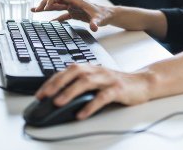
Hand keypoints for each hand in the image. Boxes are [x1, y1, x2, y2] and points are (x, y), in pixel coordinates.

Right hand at [32, 0, 112, 31]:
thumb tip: (94, 28)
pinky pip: (62, 15)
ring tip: (35, 11)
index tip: (46, 7)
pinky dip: (55, 18)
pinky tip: (49, 23)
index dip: (52, 0)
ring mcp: (73, 8)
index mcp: (77, 1)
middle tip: (35, 10)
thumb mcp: (100, 19)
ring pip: (57, 6)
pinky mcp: (74, 14)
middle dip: (45, 3)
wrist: (108, 15)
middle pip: (56, 0)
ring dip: (47, 8)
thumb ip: (96, 23)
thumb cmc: (104, 15)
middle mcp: (73, 3)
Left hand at [35, 64, 150, 119]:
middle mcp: (97, 70)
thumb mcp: (97, 80)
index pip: (67, 71)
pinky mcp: (118, 89)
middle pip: (74, 73)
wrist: (142, 83)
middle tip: (44, 96)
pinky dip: (90, 105)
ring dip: (70, 92)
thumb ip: (80, 83)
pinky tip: (81, 113)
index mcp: (90, 68)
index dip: (52, 81)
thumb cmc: (116, 83)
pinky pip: (103, 97)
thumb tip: (58, 95)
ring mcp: (108, 79)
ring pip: (86, 82)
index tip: (40, 93)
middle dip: (57, 84)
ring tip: (58, 103)